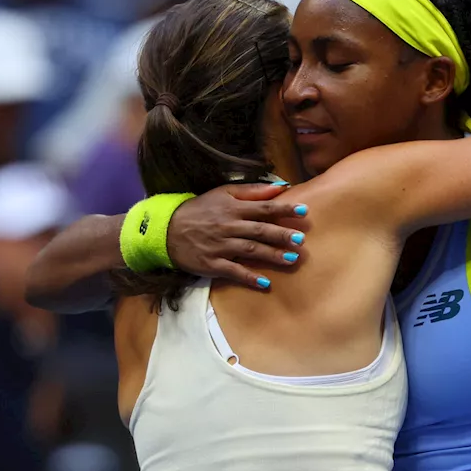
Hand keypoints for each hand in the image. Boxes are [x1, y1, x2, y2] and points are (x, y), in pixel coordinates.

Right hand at [168, 184, 307, 288]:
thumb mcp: (223, 193)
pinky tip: (265, 283)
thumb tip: (281, 187)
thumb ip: (252, 191)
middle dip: (281, 235)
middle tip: (301, 239)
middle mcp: (228, 226)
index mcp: (232, 208)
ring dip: (272, 255)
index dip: (284, 209)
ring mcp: (220, 246)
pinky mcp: (212, 264)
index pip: (263, 208)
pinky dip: (249, 277)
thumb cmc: (200, 209)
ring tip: (292, 259)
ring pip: (250, 250)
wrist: (166, 229)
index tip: (304, 211)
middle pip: (259, 230)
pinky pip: (233, 271)